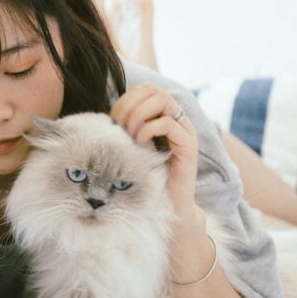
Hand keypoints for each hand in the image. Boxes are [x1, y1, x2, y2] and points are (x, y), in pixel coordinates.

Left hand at [110, 84, 198, 212]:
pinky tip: (139, 144)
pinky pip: (168, 124)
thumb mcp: (134, 148)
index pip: (147, 90)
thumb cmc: (148, 178)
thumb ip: (127, 130)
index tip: (113, 119)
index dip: (127, 98)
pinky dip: (149, 129)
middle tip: (119, 126)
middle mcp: (178, 120)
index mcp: (166, 117)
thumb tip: (108, 116)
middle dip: (131, 104)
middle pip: (155, 91)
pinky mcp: (189, 146)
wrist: (169, 207)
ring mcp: (185, 131)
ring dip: (139, 114)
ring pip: (163, 100)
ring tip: (129, 134)